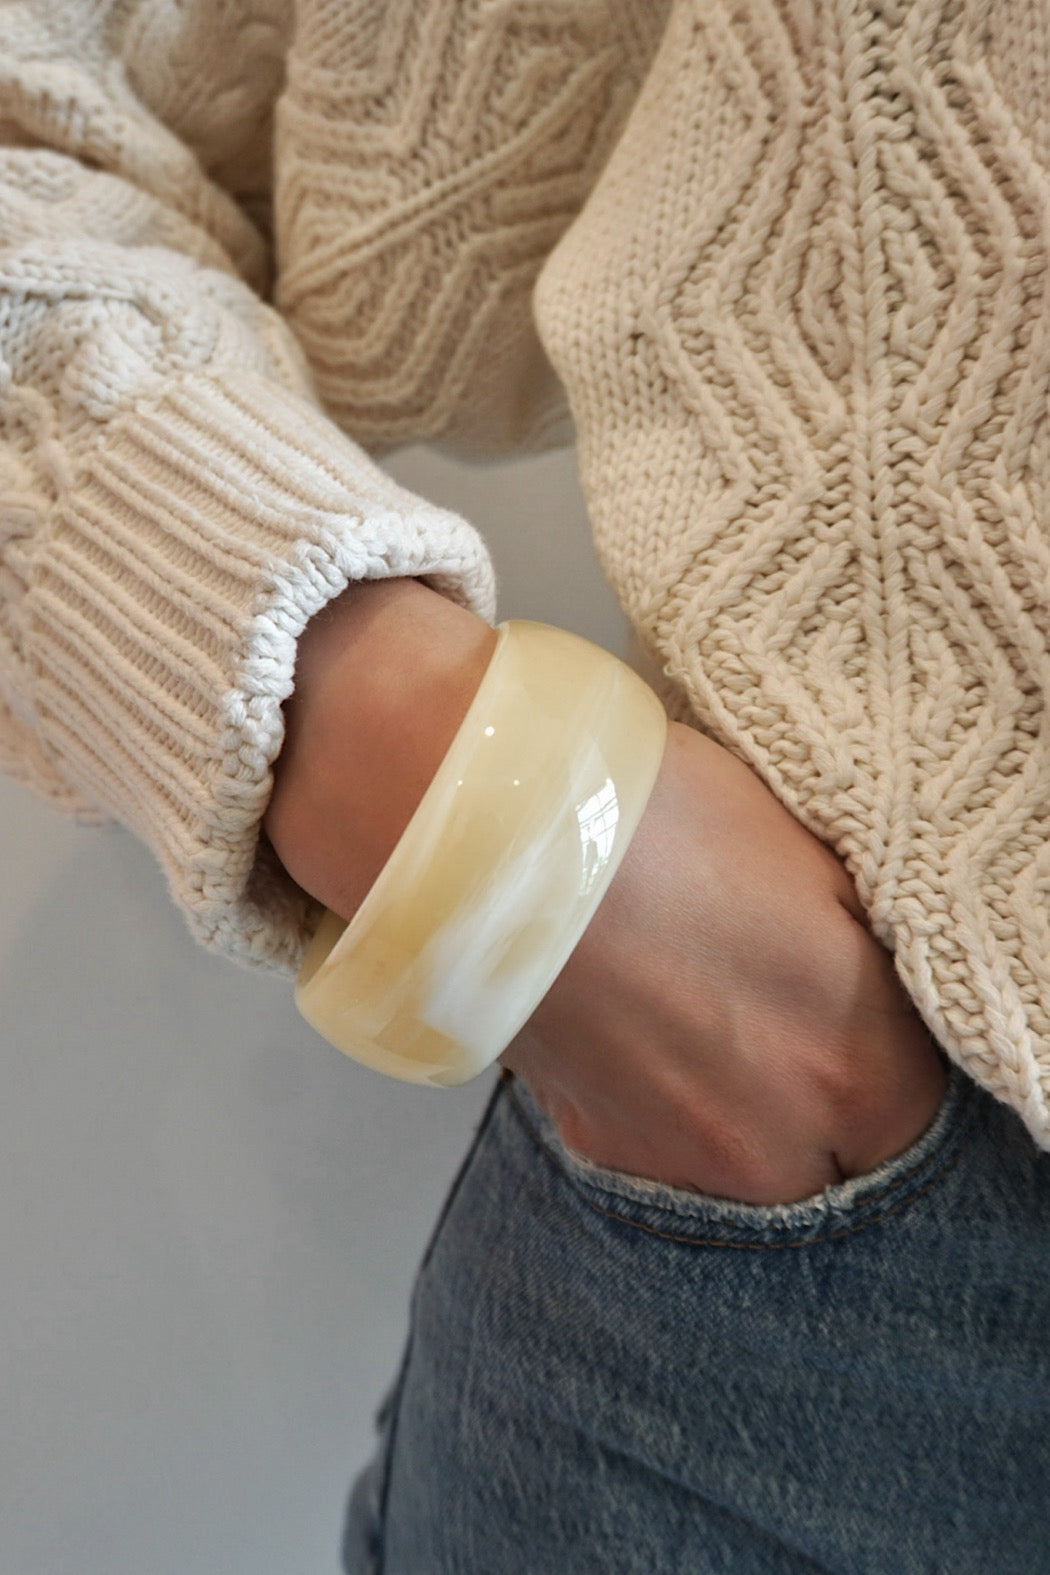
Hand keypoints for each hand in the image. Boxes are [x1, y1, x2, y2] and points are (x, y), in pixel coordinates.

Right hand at [501, 721, 946, 1204]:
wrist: (505, 838)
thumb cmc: (668, 823)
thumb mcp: (817, 863)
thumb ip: (869, 958)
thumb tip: (878, 990)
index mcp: (858, 1068)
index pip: (917, 1109)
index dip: (888, 1054)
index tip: (859, 1011)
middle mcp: (779, 1144)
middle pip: (835, 1156)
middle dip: (819, 1098)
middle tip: (776, 1011)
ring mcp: (681, 1161)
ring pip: (749, 1165)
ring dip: (741, 1111)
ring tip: (697, 1011)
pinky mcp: (599, 1148)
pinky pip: (663, 1149)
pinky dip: (662, 1101)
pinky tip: (638, 1020)